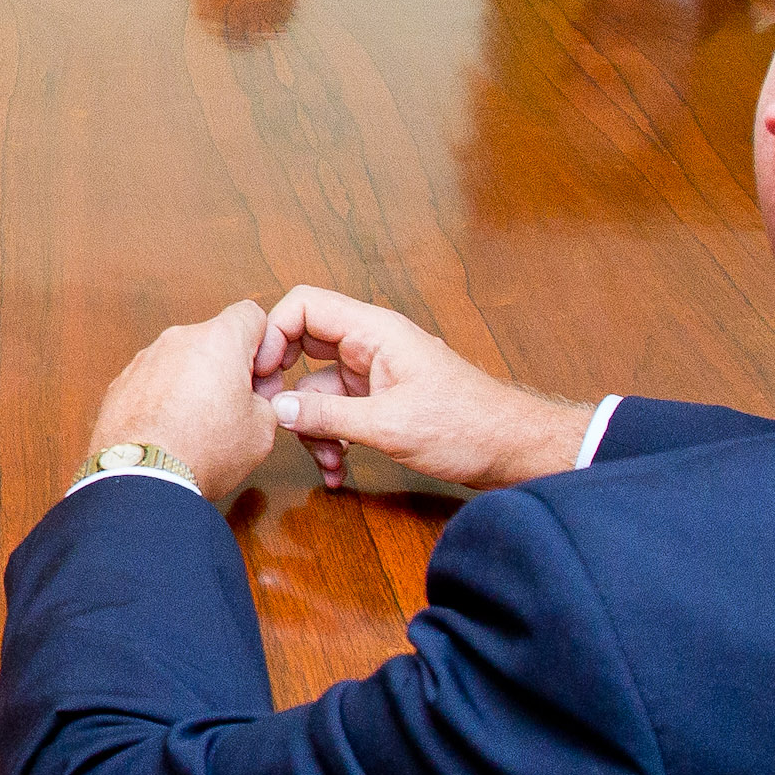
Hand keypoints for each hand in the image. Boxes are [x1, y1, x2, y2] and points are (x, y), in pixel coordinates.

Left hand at [87, 300, 279, 503]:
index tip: (260, 376)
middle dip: (227, 367)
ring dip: (194, 382)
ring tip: (197, 426)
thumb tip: (256, 395)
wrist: (142, 478)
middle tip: (234, 408)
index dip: (263, 344)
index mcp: (218, 339)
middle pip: (214, 340)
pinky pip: (154, 381)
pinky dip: (164, 398)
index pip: (251, 314)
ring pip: (182, 360)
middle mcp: (178, 339)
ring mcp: (145, 359)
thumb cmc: (204, 450)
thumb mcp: (262, 429)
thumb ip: (267, 399)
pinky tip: (169, 431)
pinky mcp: (121, 382)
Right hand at [255, 286, 591, 490]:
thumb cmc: (467, 427)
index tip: (261, 377)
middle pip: (303, 345)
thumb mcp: (389, 425)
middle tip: (273, 417)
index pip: (304, 306)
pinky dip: (333, 437)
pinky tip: (338, 469)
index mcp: (375, 331)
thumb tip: (279, 410)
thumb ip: (328, 415)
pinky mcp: (381, 399)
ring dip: (314, 426)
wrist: (512, 451)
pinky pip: (339, 410)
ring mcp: (375, 372)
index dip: (273, 334)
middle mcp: (371, 344)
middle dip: (286, 386)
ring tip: (326, 463)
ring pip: (319, 387)